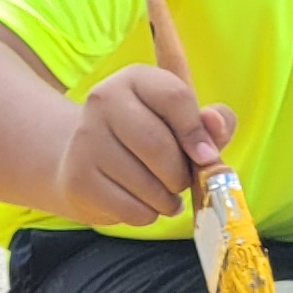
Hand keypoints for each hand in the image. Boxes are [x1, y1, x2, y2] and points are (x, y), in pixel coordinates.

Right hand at [46, 0, 234, 224]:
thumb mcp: (184, 122)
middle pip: (157, 145)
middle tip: (182, 181)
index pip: (175, 97)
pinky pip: (131, 209)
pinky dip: (148, 214)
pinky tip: (143, 203)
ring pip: (146, 183)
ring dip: (167, 198)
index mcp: (136, 79)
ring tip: (163, 193)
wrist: (87, 160)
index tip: (206, 156)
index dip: (197, 133)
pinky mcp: (78, 178)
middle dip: (181, 173)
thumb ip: (214, 122)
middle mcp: (104, 100)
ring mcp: (85, 139)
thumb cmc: (150, 139)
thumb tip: (214, 124)